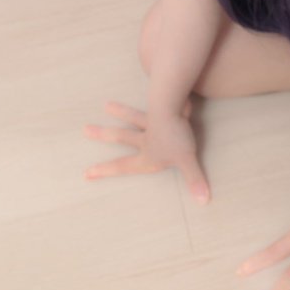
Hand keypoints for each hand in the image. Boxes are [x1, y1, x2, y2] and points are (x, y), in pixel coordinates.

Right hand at [83, 100, 209, 203]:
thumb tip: (203, 201)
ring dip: (120, 111)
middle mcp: (145, 138)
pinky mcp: (161, 107)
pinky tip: (154, 88)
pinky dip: (154, 96)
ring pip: (133, 117)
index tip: (86, 172)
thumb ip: (194, 180)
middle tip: (85, 129)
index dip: (105, 170)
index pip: (123, 166)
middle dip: (103, 134)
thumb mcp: (186, 161)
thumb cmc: (177, 137)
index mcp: (147, 154)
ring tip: (107, 104)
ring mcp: (151, 121)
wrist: (174, 107)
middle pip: (121, 136)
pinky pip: (157, 103)